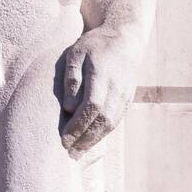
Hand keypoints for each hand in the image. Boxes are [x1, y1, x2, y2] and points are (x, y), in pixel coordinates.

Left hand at [60, 29, 140, 157]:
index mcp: (102, 75)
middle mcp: (116, 88)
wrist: (125, 39)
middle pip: (102, 120)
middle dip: (85, 139)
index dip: (78, 125)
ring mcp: (124, 95)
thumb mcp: (76, 53)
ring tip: (77, 153)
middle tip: (68, 153)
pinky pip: (116, 121)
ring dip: (94, 141)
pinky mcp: (127, 100)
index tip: (64, 139)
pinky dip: (103, 134)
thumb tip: (69, 108)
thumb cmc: (95, 45)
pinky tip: (90, 141)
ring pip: (111, 124)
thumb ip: (71, 78)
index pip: (92, 106)